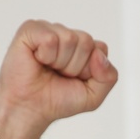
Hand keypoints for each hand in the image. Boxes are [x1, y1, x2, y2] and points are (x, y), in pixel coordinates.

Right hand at [0, 20, 117, 132]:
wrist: (30, 109)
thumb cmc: (57, 100)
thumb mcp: (93, 96)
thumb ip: (109, 77)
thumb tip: (99, 55)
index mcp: (82, 46)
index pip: (100, 49)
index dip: (89, 70)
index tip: (74, 80)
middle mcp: (66, 35)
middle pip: (86, 42)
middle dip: (75, 67)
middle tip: (58, 75)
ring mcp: (48, 30)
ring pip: (70, 39)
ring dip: (60, 62)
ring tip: (47, 69)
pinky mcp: (30, 29)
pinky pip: (50, 38)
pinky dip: (46, 55)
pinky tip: (37, 60)